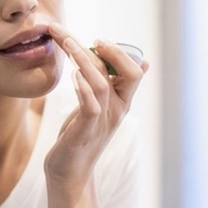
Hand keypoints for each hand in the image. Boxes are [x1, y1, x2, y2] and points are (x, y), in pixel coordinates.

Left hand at [45, 23, 147, 193]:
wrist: (68, 172)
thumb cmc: (79, 136)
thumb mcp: (96, 108)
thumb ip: (109, 85)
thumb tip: (139, 63)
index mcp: (120, 102)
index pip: (133, 71)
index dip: (120, 52)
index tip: (98, 39)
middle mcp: (116, 110)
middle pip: (126, 74)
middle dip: (109, 50)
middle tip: (89, 35)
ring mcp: (102, 121)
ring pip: (102, 84)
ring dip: (85, 61)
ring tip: (68, 44)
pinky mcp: (84, 132)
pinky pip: (89, 106)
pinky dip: (82, 88)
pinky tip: (73, 75)